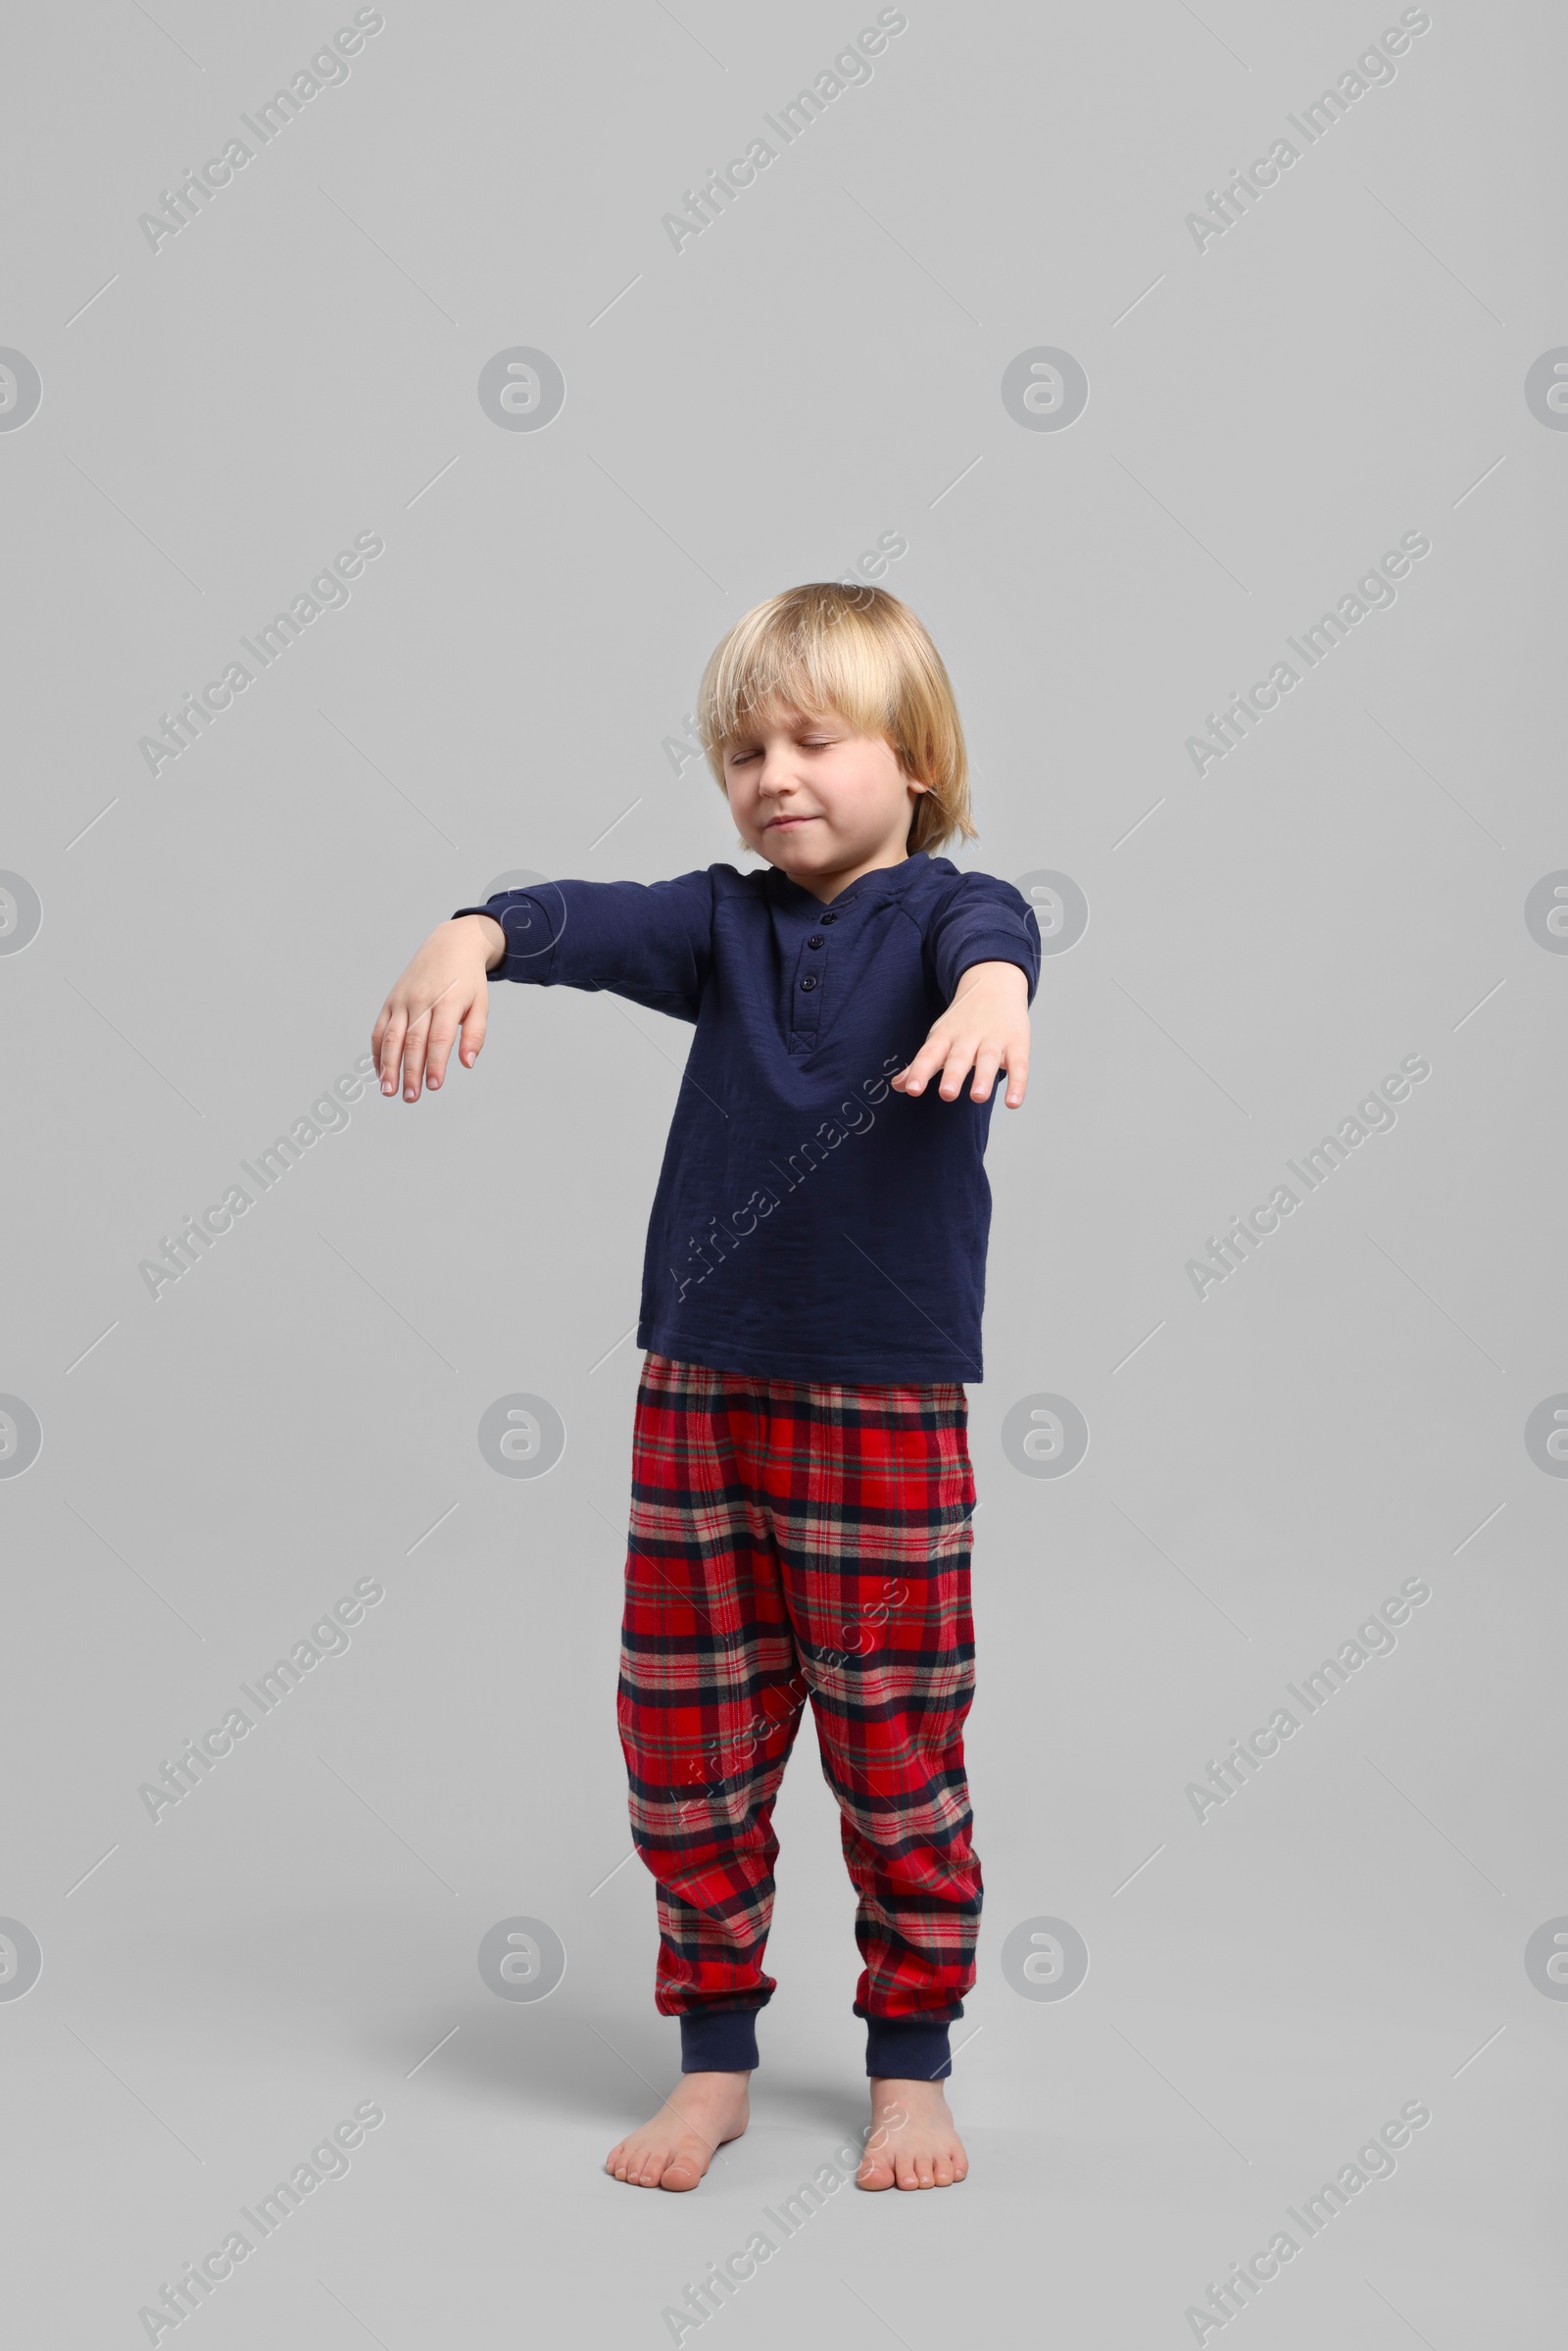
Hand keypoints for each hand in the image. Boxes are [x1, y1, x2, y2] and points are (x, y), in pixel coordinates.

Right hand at [371, 915, 504, 1100]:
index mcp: (447, 1001)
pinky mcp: (391, 1001)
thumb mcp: (481, 1004)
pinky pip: (380, 1028)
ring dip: (388, 1065)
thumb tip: (467, 1063)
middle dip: (409, 1071)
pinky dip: (378, 1051)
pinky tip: (381, 1071)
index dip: (435, 1064)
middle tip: (410, 1097)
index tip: (434, 1086)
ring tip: (388, 1090)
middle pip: (412, 1041)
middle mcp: (421, 1000)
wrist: (449, 945)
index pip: (439, 1039)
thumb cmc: (468, 981)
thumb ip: (476, 1034)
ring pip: (391, 1036)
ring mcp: (402, 1000)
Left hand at [891, 960, 1030, 1106]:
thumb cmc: (962, 1021)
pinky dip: (1018, 1085)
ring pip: (988, 1059)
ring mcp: (994, 1040)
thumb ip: (921, 1064)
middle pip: (959, 1056)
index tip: (912, 1090)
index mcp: (945, 1036)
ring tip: (978, 1097)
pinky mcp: (1017, 1045)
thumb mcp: (939, 1037)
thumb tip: (897, 1085)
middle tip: (947, 1094)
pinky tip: (1013, 1103)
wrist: (995, 985)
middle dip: (953, 1074)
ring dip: (983, 1078)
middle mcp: (969, 1037)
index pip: (930, 1054)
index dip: (920, 1071)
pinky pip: (1019, 1066)